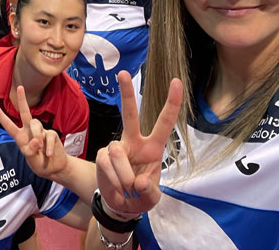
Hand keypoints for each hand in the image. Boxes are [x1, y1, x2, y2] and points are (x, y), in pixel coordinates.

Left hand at [0, 86, 65, 179]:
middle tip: (20, 87)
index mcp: (20, 137)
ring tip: (40, 148)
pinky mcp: (51, 134)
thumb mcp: (31, 159)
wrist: (54, 168)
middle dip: (22, 100)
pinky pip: (48, 136)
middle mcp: (29, 131)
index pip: (9, 125)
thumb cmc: (38, 163)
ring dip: (37, 136)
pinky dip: (48, 147)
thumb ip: (31, 149)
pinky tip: (48, 154)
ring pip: (36, 125)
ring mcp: (41, 131)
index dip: (1, 116)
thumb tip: (36, 139)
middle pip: (25, 112)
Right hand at [95, 71, 181, 215]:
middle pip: (130, 114)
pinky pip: (107, 164)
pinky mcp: (101, 155)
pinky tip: (118, 187)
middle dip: (127, 94)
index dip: (172, 102)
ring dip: (124, 175)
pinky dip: (114, 179)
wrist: (122, 205)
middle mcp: (134, 141)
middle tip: (123, 73)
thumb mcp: (152, 197)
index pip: (164, 122)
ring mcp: (116, 147)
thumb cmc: (142, 195)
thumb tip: (138, 181)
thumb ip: (149, 190)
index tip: (176, 81)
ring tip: (128, 188)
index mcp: (153, 147)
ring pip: (117, 152)